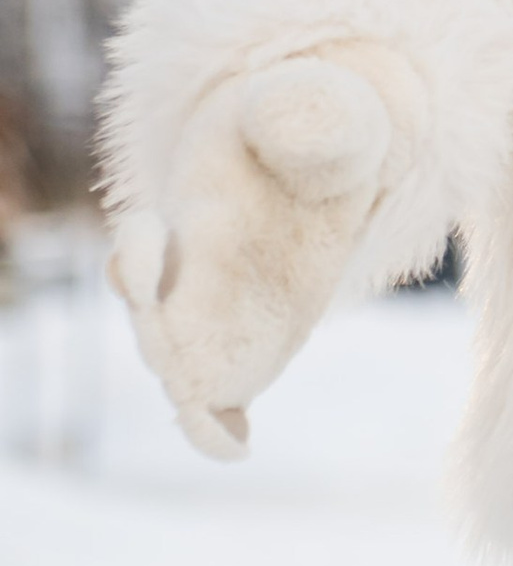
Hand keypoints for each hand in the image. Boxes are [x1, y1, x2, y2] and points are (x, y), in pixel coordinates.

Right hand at [108, 56, 402, 460]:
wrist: (322, 164)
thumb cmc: (310, 136)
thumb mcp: (319, 118)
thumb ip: (311, 125)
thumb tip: (307, 122)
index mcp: (199, 218)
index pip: (142, 248)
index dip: (137, 258)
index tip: (145, 248)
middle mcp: (193, 276)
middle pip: (152, 322)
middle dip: (160, 342)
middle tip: (183, 374)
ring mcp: (217, 317)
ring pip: (181, 367)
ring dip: (190, 393)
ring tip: (217, 429)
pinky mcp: (249, 347)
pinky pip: (219, 400)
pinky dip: (217, 429)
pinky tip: (241, 447)